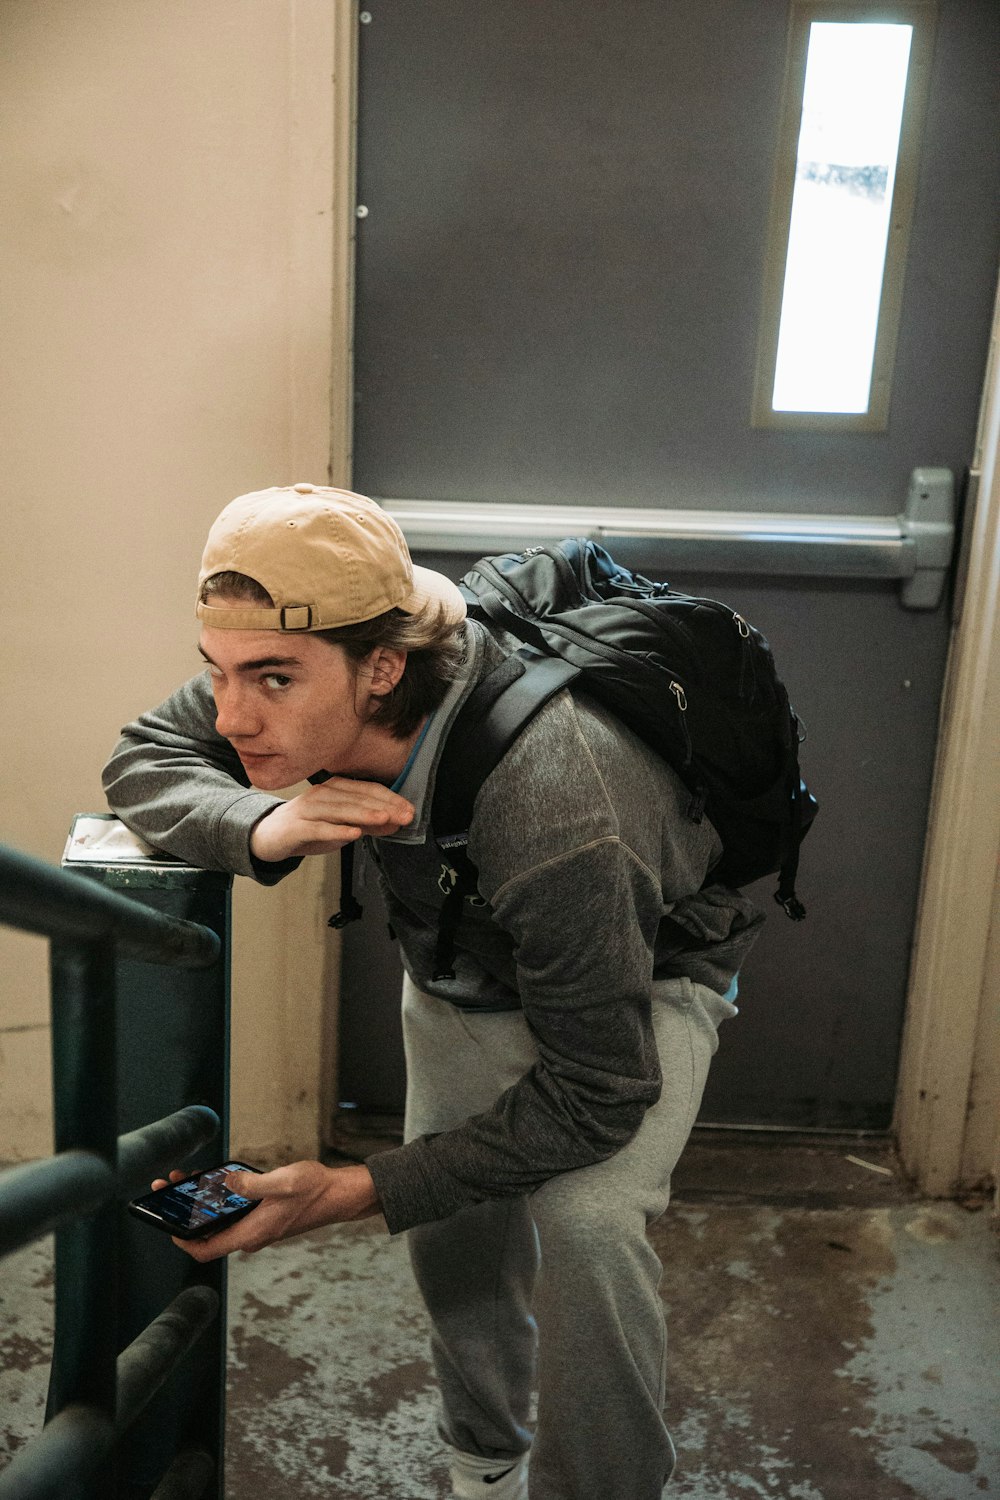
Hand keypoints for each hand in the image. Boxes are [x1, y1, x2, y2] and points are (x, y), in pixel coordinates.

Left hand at [149, 1161, 381, 1261]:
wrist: (338, 1195)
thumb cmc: (314, 1190)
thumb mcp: (281, 1182)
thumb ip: (251, 1185)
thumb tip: (225, 1185)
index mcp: (251, 1233)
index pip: (206, 1249)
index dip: (182, 1240)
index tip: (166, 1224)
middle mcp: (251, 1236)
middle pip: (210, 1233)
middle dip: (187, 1213)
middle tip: (171, 1187)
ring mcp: (258, 1229)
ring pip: (222, 1222)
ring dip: (204, 1204)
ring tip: (190, 1179)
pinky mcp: (264, 1219)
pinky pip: (236, 1215)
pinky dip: (222, 1200)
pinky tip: (219, 1180)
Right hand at [250, 779, 413, 860]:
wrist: (268, 836)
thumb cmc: (308, 828)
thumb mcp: (341, 826)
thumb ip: (368, 824)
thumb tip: (396, 822)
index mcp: (335, 789)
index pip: (368, 790)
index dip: (390, 799)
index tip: (409, 810)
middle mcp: (322, 794)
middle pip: (357, 798)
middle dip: (383, 807)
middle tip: (405, 816)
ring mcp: (307, 809)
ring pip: (340, 810)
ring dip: (364, 814)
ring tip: (384, 819)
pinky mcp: (296, 827)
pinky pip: (319, 828)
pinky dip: (337, 830)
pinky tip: (353, 834)